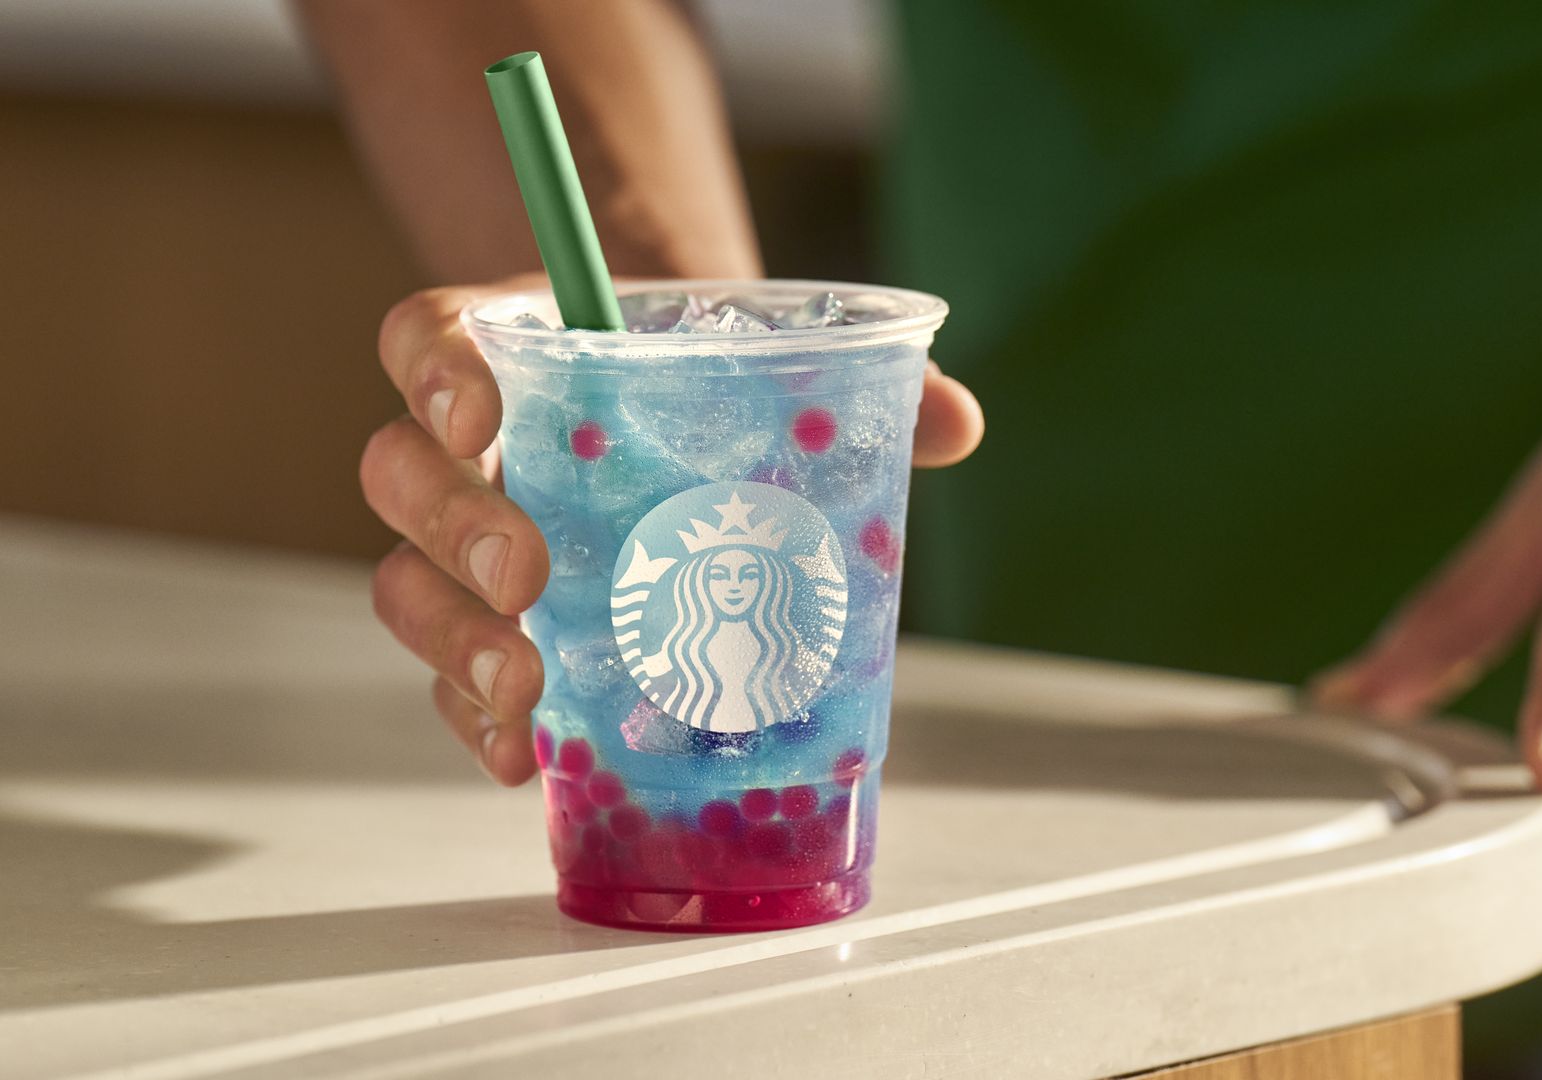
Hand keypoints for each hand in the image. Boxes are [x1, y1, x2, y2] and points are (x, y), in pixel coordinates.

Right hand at [359, 279, 985, 784]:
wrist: (690, 431)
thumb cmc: (716, 387)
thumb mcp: (781, 364)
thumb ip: (866, 379)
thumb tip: (956, 422)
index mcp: (516, 351)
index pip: (428, 338)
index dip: (436, 370)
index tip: (486, 408)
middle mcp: (467, 448)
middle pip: (400, 472)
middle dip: (456, 528)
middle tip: (533, 578)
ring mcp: (467, 548)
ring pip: (408, 583)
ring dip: (455, 642)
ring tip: (527, 692)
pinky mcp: (490, 634)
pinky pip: (447, 678)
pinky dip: (477, 721)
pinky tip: (526, 759)